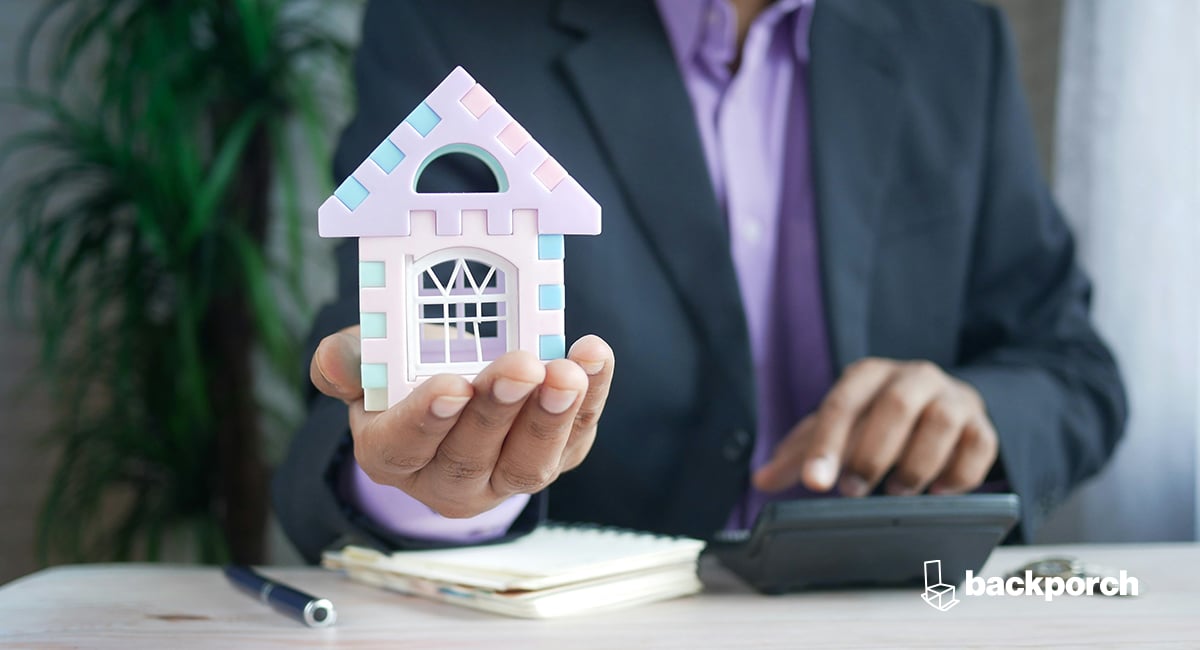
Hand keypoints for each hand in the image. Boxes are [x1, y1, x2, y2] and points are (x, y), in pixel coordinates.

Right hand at [311, 326, 614, 517]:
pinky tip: (594, 357)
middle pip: (471, 456)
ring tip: (567, 372)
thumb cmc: (405, 373)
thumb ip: (348, 360)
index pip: (404, 447)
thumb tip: (337, 359)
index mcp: (391, 454)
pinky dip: (591, 398)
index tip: (452, 386)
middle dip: (499, 411)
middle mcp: (447, 479)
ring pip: (528, 463)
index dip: (428, 419)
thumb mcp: (368, 362)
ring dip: (551, 416)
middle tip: (521, 367)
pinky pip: (575, 437)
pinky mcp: (554, 458)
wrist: (455, 385)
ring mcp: (504, 476)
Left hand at [753, 358, 997, 496]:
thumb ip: (801, 453)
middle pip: (895, 406)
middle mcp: (913, 377)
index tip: (815, 483)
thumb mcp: (839, 428)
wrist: (943, 403)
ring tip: (898, 491)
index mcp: (869, 375)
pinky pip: (978, 446)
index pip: (842, 404)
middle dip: (872, 453)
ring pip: (941, 423)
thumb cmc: (879, 419)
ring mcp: (953, 399)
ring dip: (916, 464)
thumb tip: (761, 479)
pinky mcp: (982, 425)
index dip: (826, 445)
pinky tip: (938, 492)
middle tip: (854, 491)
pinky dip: (959, 474)